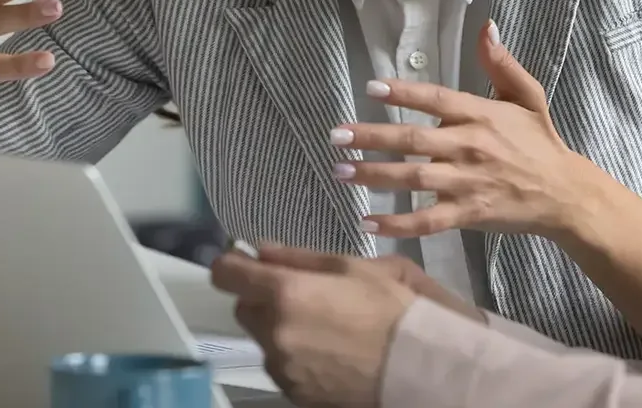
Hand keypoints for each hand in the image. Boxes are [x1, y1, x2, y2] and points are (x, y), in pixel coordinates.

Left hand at [212, 243, 426, 407]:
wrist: (415, 365)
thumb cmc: (389, 307)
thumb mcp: (351, 267)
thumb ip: (298, 257)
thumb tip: (260, 249)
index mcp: (284, 292)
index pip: (226, 274)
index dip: (232, 265)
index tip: (245, 264)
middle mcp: (273, 331)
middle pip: (243, 308)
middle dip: (262, 298)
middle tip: (301, 296)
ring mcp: (282, 366)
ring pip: (263, 338)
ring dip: (279, 329)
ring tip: (322, 328)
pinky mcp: (293, 392)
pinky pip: (281, 366)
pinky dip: (294, 356)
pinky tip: (327, 353)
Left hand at [330, 21, 610, 239]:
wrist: (565, 194)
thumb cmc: (541, 143)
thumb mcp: (528, 97)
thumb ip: (502, 64)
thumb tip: (487, 27)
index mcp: (481, 115)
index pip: (436, 99)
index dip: (404, 93)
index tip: (371, 88)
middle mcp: (470, 147)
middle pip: (414, 140)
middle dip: (371, 138)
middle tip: (336, 136)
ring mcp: (467, 183)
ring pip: (414, 179)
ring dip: (374, 176)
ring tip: (340, 172)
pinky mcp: (468, 213)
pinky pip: (427, 220)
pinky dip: (397, 223)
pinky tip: (368, 222)